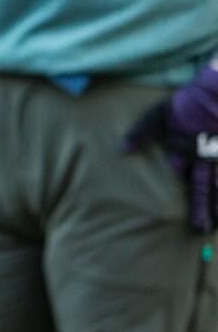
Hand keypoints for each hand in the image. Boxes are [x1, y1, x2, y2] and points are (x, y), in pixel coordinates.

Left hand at [124, 66, 217, 231]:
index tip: (182, 196)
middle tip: (201, 230)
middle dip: (202, 210)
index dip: (182, 179)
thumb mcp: (160, 114)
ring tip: (216, 225)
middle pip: (205, 188)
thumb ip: (142, 132)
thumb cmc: (189, 102)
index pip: (182, 171)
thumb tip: (122, 149)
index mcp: (189, 151)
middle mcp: (208, 158)